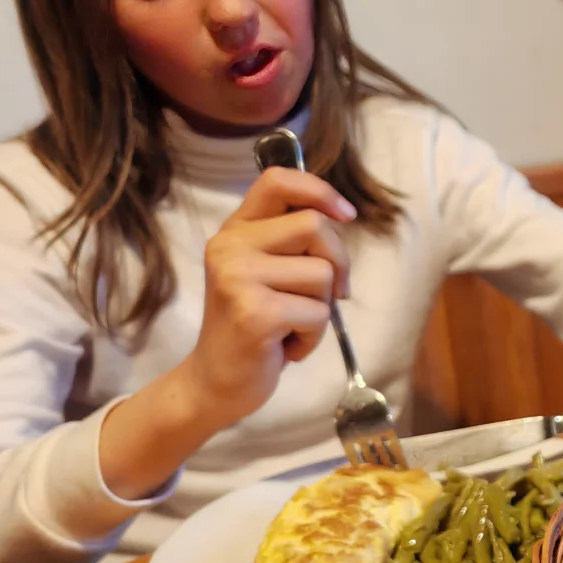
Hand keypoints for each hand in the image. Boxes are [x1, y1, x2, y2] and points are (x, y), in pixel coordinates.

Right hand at [183, 168, 354, 428]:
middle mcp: (230, 246)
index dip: (320, 190)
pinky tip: (285, 346)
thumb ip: (291, 240)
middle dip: (337, 263)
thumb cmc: (255, 326)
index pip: (277, 180)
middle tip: (326, 295)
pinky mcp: (255, 313)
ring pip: (323, 273)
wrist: (216, 382)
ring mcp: (238, 278)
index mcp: (235, 230)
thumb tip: (341, 213)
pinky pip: (319, 313)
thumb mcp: (267, 271)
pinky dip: (313, 337)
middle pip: (315, 226)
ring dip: (322, 308)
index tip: (346, 214)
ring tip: (291, 324)